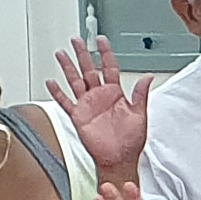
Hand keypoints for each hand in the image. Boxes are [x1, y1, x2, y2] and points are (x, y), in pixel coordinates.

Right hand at [47, 36, 151, 180]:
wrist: (120, 160)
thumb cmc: (131, 141)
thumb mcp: (141, 115)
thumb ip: (142, 95)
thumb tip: (148, 77)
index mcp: (115, 93)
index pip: (109, 67)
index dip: (105, 52)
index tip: (101, 40)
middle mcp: (100, 96)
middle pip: (89, 69)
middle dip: (83, 54)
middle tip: (76, 40)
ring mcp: (88, 105)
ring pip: (75, 81)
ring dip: (68, 67)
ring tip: (61, 54)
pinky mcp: (79, 116)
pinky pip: (66, 102)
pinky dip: (58, 92)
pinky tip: (51, 82)